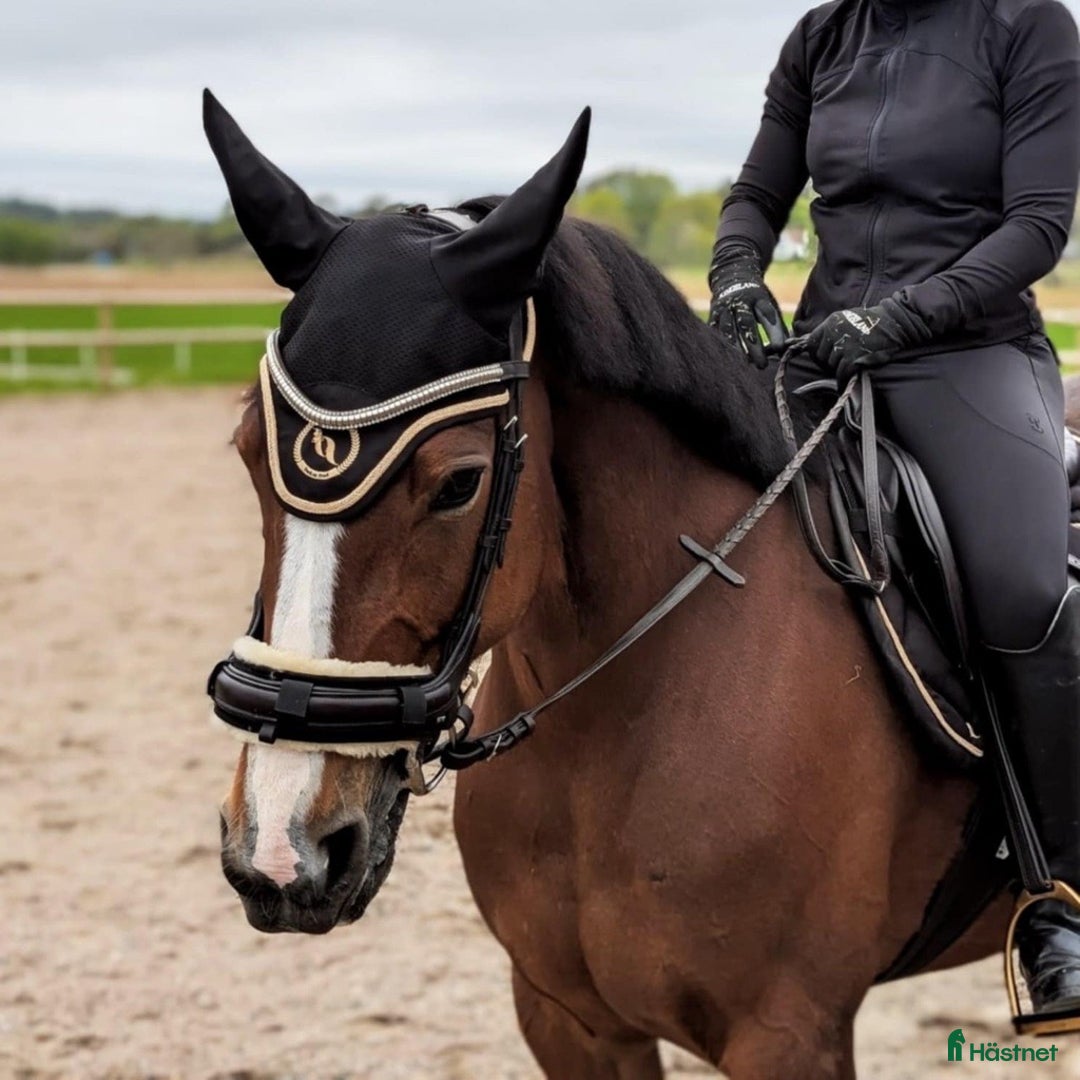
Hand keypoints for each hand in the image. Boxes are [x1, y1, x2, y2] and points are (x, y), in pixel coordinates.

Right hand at [708, 241, 787, 367]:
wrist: (732, 277)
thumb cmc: (756, 299)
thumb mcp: (769, 305)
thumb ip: (777, 325)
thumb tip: (786, 349)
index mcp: (759, 298)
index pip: (767, 316)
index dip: (774, 332)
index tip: (780, 348)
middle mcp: (741, 302)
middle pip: (747, 325)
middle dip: (755, 346)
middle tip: (762, 365)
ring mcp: (724, 308)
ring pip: (728, 329)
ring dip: (736, 348)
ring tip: (743, 364)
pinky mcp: (713, 315)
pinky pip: (715, 332)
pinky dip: (721, 345)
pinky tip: (726, 358)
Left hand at [806, 297, 930, 385]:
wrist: (896, 323)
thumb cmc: (872, 324)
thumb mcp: (847, 320)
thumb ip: (831, 332)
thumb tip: (808, 345)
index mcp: (831, 322)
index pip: (811, 343)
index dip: (816, 353)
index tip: (825, 357)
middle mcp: (835, 332)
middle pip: (819, 357)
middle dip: (828, 362)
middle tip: (841, 362)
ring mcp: (844, 345)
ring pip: (831, 366)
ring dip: (839, 369)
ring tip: (851, 364)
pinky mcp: (854, 357)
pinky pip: (842, 374)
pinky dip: (844, 378)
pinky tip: (850, 376)